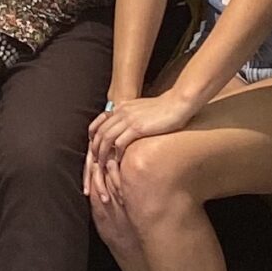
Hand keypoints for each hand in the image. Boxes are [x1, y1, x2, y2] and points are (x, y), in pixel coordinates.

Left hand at [85, 87, 202, 206]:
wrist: (178, 104)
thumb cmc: (164, 109)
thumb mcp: (143, 109)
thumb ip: (132, 116)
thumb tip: (128, 129)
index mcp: (122, 107)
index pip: (100, 124)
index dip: (94, 138)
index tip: (93, 150)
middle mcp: (122, 112)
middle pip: (100, 132)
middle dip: (95, 148)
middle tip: (94, 162)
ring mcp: (128, 119)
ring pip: (106, 139)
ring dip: (102, 154)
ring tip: (101, 166)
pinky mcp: (137, 128)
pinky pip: (120, 143)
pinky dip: (116, 153)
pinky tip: (117, 162)